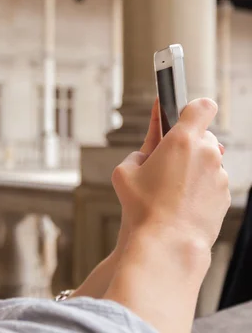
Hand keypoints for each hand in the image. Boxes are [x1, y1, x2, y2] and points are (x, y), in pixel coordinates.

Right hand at [112, 98, 229, 252]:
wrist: (167, 242)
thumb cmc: (143, 208)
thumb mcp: (123, 172)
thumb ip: (138, 154)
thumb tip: (147, 155)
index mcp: (182, 140)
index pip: (202, 106)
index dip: (192, 108)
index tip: (182, 114)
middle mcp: (207, 153)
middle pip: (203, 135)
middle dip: (186, 145)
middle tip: (165, 162)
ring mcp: (220, 175)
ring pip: (208, 161)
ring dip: (193, 168)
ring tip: (170, 190)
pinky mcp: (225, 195)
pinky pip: (212, 182)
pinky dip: (200, 187)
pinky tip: (181, 202)